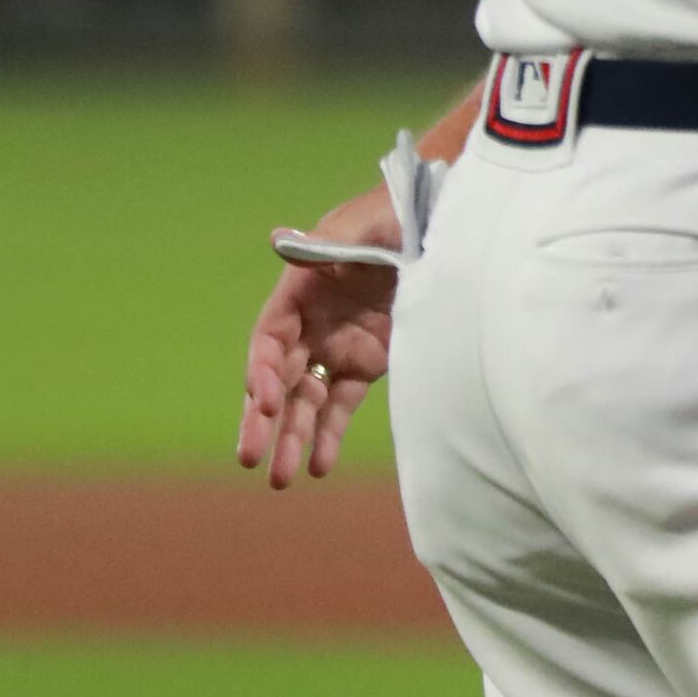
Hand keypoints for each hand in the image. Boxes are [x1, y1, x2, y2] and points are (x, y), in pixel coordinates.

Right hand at [236, 181, 399, 489]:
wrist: (447, 225)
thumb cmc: (401, 217)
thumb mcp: (368, 227)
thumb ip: (328, 243)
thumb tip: (280, 239)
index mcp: (302, 288)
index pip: (270, 338)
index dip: (261, 371)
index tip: (265, 403)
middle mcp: (311, 322)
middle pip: (278, 377)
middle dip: (262, 419)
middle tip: (250, 457)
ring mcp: (337, 345)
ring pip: (305, 400)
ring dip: (292, 438)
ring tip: (283, 479)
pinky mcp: (365, 364)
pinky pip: (339, 405)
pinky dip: (328, 434)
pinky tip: (320, 465)